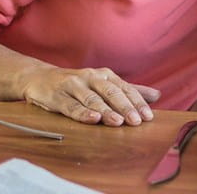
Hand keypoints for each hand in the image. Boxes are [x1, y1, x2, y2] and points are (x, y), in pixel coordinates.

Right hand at [15, 67, 160, 125]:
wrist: (39, 77)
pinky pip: (71, 105)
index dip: (137, 102)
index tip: (148, 116)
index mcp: (104, 75)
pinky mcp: (57, 96)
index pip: (124, 88)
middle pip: (110, 92)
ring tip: (118, 121)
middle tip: (136, 121)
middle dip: (124, 107)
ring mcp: (73, 86)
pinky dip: (82, 112)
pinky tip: (92, 119)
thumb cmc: (76, 84)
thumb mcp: (103, 83)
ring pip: (92, 99)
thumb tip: (157, 95)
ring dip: (106, 110)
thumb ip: (129, 90)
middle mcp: (90, 77)